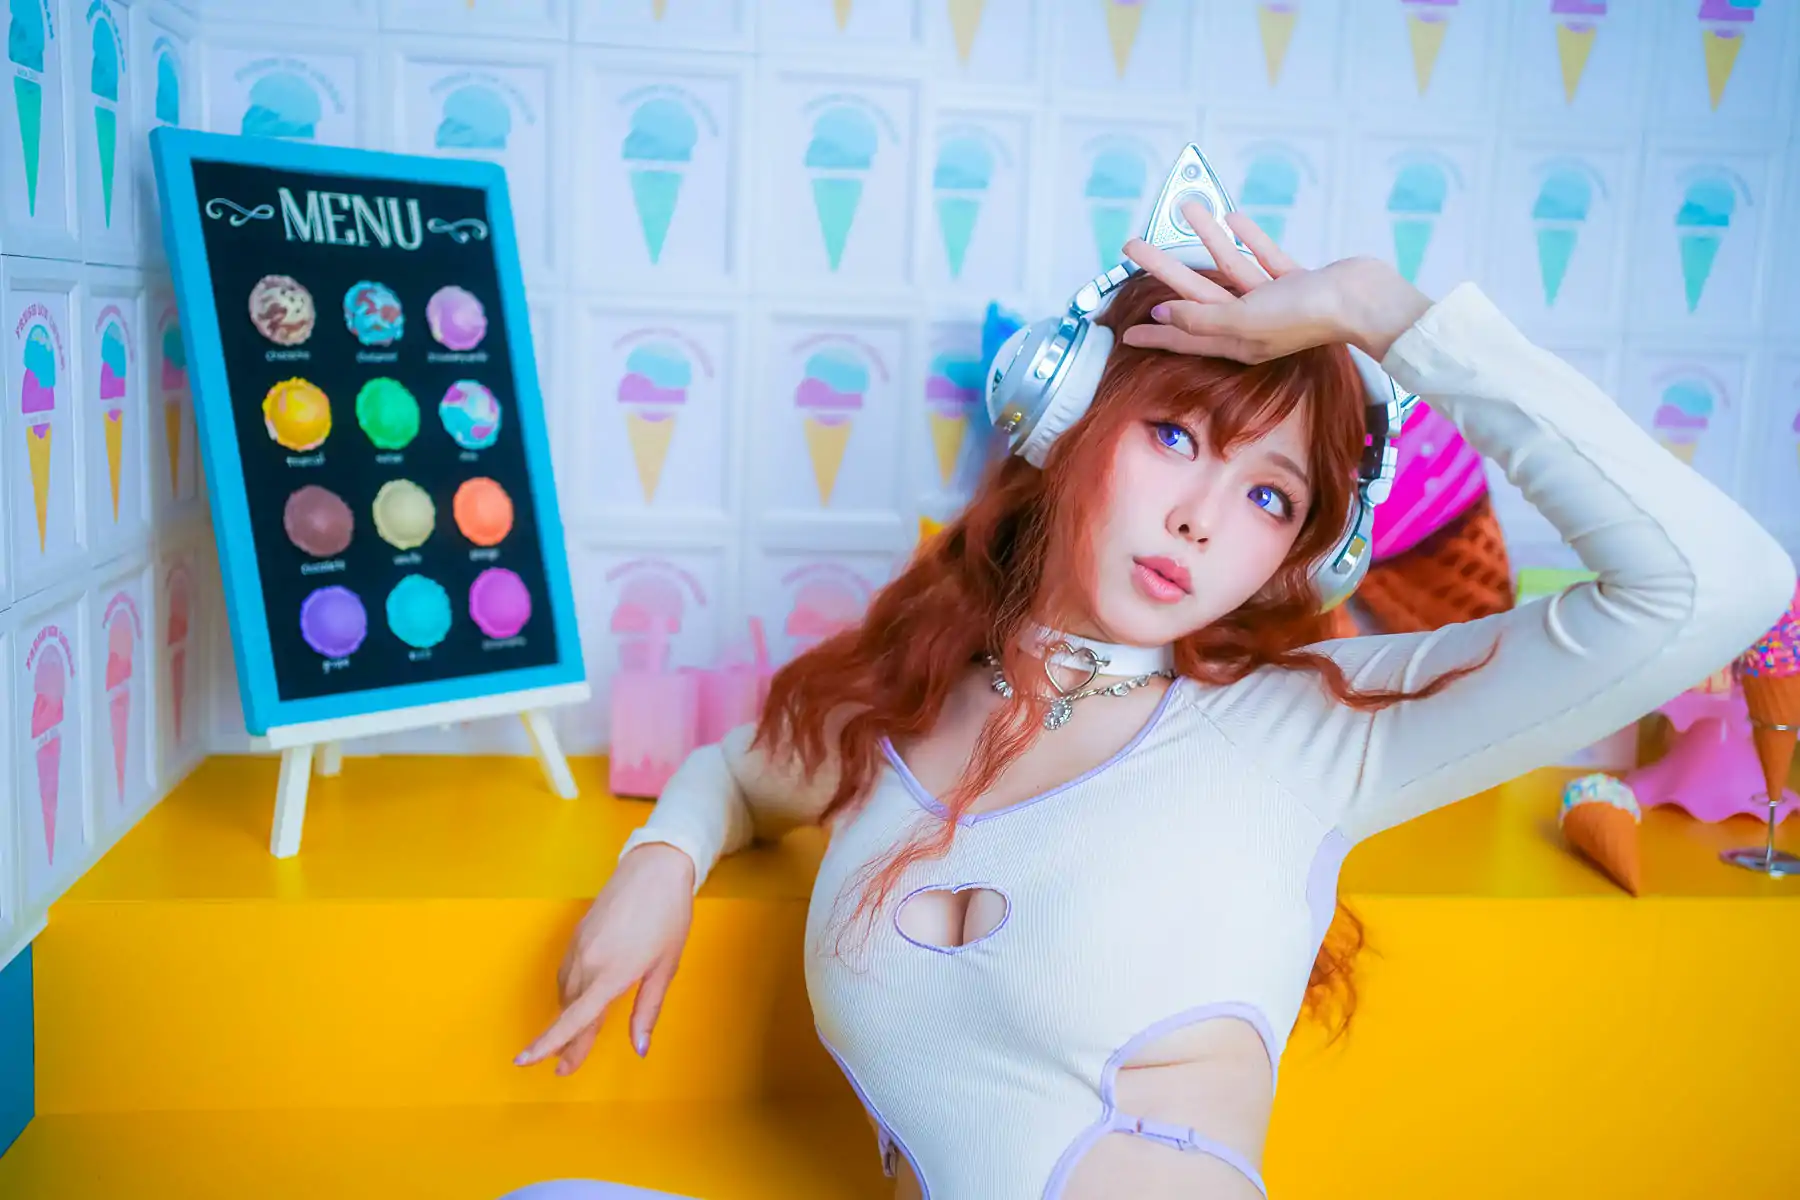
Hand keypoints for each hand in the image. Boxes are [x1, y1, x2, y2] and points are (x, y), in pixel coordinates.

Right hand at [514, 842, 696, 1074]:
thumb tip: (639, 1048)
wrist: (655, 868)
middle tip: (563, 1068)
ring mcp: (579, 946)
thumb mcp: (666, 967)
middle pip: (569, 1012)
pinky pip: (566, 973)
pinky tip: (577, 1000)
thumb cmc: (669, 917)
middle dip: (564, 1043)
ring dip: (567, 1017)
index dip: (549, 1044)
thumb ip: (647, 1011)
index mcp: (612, 975)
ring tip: (574, 1040)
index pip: (574, 1020)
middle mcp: (589, 962)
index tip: (526, 1062)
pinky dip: (568, 993)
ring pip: (565, 993)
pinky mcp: (577, 934)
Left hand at [1117, 205, 1431, 363]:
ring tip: (1185, 208)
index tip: (1123, 332)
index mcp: (1237, 340)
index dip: (1153, 334)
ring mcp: (1276, 301)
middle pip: (1197, 292)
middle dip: (1164, 268)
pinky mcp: (1298, 280)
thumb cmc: (1307, 316)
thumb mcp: (1244, 321)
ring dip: (1207, 239)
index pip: (1183, 335)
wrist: (1364, 301)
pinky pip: (1265, 257)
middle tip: (1133, 246)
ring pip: (1230, 266)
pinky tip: (1232, 219)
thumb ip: (1202, 318)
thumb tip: (1163, 316)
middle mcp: (1252, 323)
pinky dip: (1249, 239)